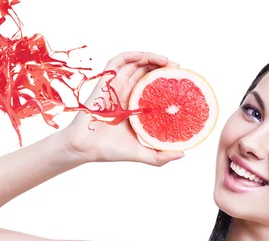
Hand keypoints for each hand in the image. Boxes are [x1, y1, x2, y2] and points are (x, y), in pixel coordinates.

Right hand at [63, 51, 184, 165]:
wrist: (86, 148)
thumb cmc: (109, 150)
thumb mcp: (141, 154)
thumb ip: (159, 157)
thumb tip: (182, 154)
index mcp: (133, 106)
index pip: (151, 87)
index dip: (165, 81)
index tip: (180, 82)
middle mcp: (125, 94)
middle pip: (145, 72)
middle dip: (161, 67)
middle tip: (177, 69)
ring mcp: (115, 87)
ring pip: (134, 64)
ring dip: (151, 58)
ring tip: (167, 62)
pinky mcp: (106, 82)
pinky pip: (117, 61)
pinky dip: (131, 55)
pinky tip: (145, 56)